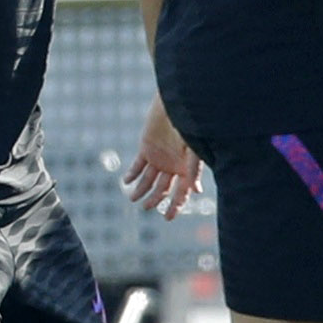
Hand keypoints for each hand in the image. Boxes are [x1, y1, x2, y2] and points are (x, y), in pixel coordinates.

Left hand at [124, 101, 202, 216]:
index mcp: (186, 169)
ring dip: (140, 190)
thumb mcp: (193, 148)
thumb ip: (194, 168)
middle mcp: (173, 166)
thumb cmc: (189, 126)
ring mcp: (159, 158)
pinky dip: (132, 174)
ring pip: (148, 180)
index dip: (175, 205)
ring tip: (132, 199)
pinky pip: (138, 165)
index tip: (168, 218)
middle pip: (163, 189)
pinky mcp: (146, 149)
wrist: (175, 105)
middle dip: (155, 201)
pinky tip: (127, 181)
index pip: (181, 193)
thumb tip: (196, 191)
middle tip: (145, 209)